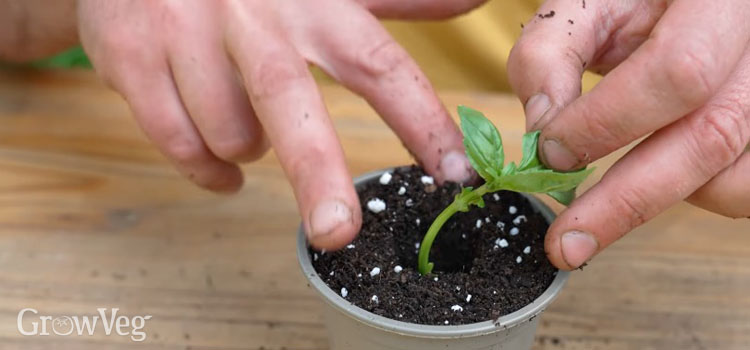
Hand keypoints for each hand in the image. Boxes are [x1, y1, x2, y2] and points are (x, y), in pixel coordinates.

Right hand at [77, 0, 483, 249]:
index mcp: (311, 0)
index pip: (377, 63)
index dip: (420, 119)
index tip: (455, 175)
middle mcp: (251, 13)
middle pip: (290, 102)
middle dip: (316, 174)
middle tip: (337, 233)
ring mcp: (186, 33)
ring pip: (230, 133)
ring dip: (250, 148)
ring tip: (250, 122)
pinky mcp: (132, 56)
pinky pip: (179, 142)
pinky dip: (205, 167)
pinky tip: (218, 158)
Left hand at [508, 0, 749, 269]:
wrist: (684, 3)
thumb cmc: (632, 0)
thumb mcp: (584, 6)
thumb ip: (550, 55)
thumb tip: (541, 126)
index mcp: (718, 1)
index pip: (677, 72)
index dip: (607, 122)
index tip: (549, 151)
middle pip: (712, 137)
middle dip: (626, 201)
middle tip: (565, 244)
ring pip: (737, 177)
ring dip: (663, 195)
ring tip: (616, 182)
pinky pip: (745, 189)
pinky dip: (695, 195)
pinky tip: (657, 173)